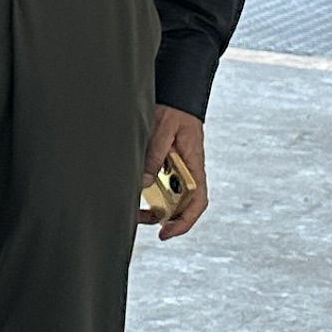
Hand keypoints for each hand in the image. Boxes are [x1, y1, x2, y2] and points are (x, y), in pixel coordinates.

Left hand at [141, 106, 209, 238]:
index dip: (185, 221)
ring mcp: (178, 170)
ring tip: (134, 212)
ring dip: (154, 206)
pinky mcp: (167, 165)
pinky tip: (134, 193)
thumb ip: (154, 157)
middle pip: (181, 205)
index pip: (198, 202)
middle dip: (164, 219)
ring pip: (169, 196)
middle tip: (141, 222)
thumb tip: (143, 183)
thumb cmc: (175, 114)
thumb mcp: (162, 132)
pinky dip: (147, 191)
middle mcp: (188, 173)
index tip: (168, 232)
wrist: (175, 99)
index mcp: (194, 167)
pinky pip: (159, 184)